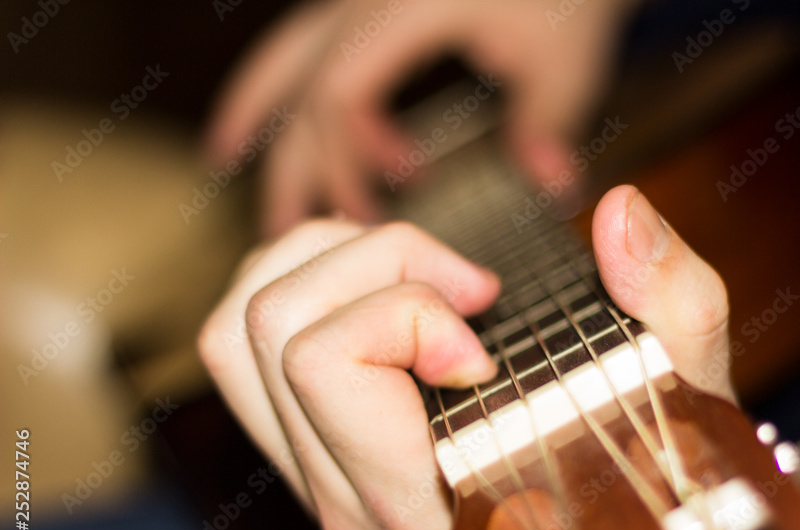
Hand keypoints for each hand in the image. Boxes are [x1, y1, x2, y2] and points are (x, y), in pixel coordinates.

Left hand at [198, 185, 732, 529]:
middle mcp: (353, 507)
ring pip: (235, 330)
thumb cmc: (644, 454)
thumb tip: (618, 212)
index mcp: (431, 504)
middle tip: (467, 285)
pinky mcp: (302, 454)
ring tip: (418, 274)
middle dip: (376, 261)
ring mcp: (317, 483)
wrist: (608, 518)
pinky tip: (378, 286)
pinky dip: (298, 283)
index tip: (488, 327)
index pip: (328, 364)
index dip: (409, 310)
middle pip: (272, 325)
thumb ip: (670, 295)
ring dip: (326, 263)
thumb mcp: (685, 373)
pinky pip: (237, 348)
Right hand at [205, 0, 636, 234]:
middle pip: (299, 82)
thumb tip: (546, 192)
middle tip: (282, 231)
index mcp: (403, 11)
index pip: (338, 93)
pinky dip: (289, 79)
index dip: (349, 160)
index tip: (382, 207)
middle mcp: (367, 1)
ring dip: (258, 108)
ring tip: (227, 157)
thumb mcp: (566, 58)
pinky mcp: (374, 3)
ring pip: (287, 51)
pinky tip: (284, 111)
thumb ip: (544, 130)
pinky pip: (311, 42)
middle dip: (290, 161)